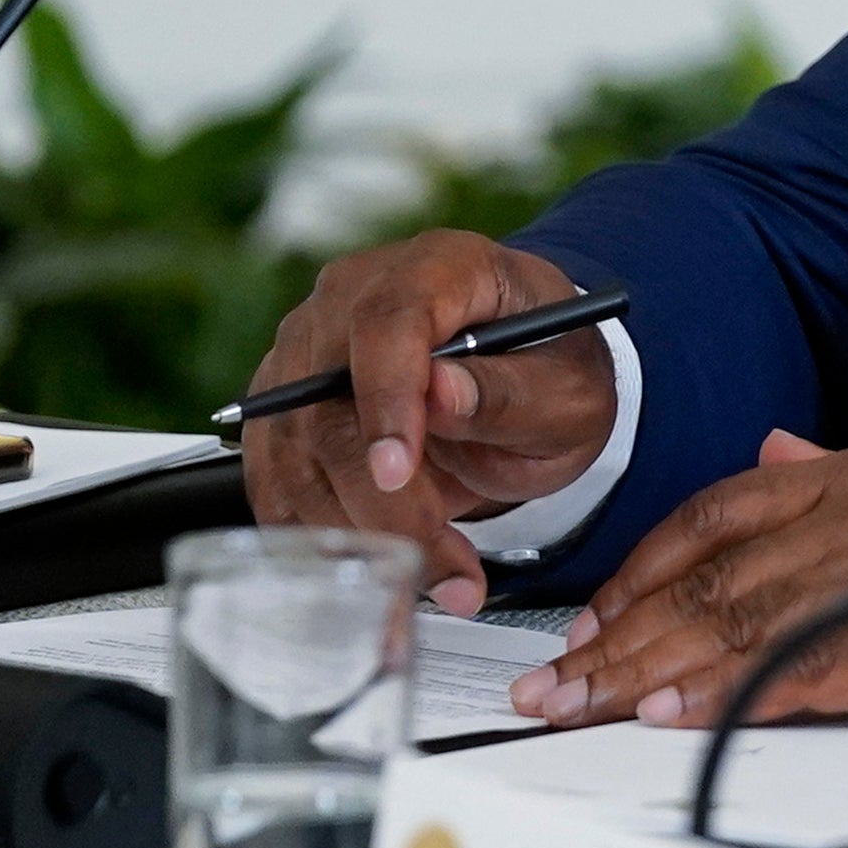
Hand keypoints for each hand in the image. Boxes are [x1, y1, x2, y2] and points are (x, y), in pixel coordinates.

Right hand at [237, 230, 619, 615]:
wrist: (527, 378)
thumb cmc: (552, 369)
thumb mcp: (570, 389)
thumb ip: (512, 390)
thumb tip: (440, 394)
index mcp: (440, 267)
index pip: (387, 321)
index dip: (385, 398)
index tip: (398, 473)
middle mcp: (354, 296)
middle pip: (327, 401)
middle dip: (380, 500)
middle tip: (444, 566)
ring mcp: (307, 350)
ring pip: (294, 452)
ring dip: (357, 535)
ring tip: (439, 580)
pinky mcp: (283, 407)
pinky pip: (277, 479)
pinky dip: (321, 537)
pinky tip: (383, 572)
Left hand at [508, 434, 847, 733]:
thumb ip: (842, 469)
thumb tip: (773, 445)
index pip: (719, 510)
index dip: (641, 568)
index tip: (588, 621)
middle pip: (710, 577)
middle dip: (616, 635)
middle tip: (550, 687)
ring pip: (741, 622)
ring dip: (650, 670)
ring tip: (585, 708)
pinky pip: (806, 668)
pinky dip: (733, 692)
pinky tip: (682, 714)